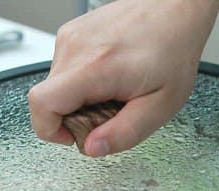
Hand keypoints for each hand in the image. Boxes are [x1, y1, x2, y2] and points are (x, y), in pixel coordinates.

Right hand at [28, 0, 218, 156]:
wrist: (176, 9)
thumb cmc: (174, 48)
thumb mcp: (161, 104)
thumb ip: (125, 133)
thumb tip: (93, 148)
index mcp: (95, 67)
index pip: (42, 104)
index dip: (51, 130)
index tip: (73, 136)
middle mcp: (76, 47)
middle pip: (50, 99)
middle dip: (75, 117)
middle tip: (111, 112)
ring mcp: (71, 36)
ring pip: (57, 86)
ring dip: (81, 99)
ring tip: (114, 92)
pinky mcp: (73, 33)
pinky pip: (65, 70)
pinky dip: (83, 82)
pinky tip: (110, 77)